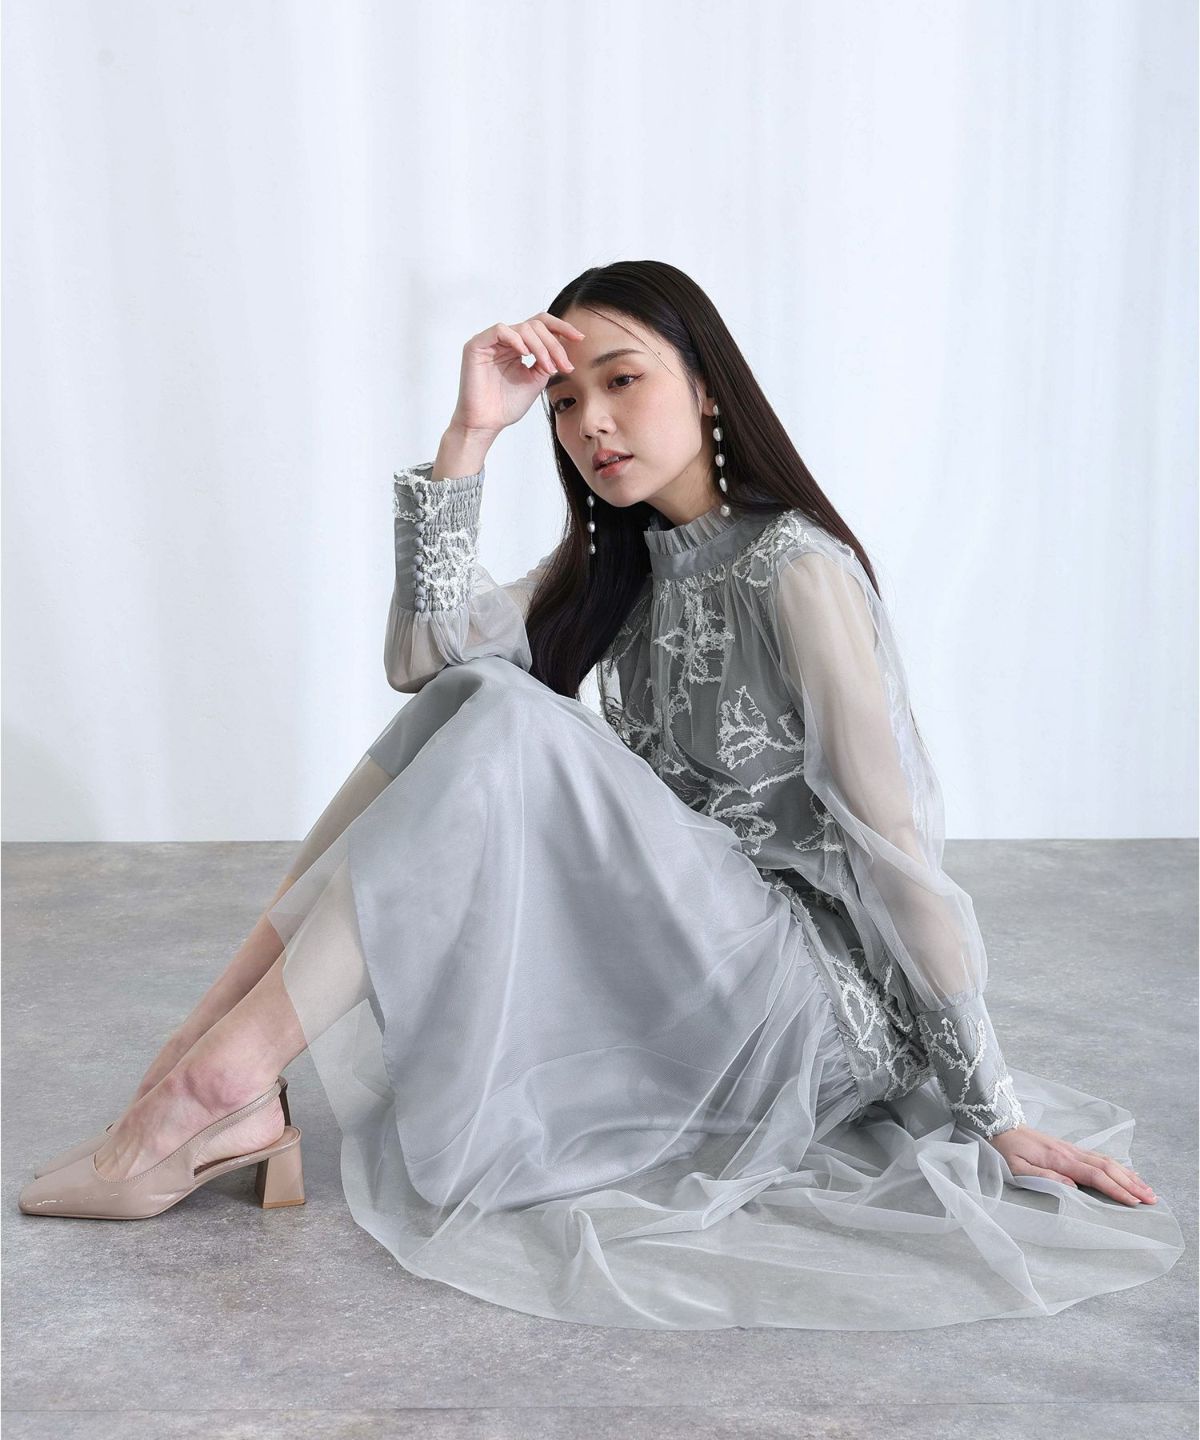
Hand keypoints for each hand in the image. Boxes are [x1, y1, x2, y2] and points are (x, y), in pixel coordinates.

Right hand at [448, 312, 585, 438]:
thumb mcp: (536, 380)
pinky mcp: (477, 345)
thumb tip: (563, 347)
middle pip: (536, 325)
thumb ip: (547, 361)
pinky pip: (500, 330)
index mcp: (518, 346)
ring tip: (548, 367)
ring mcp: (490, 341)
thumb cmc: (507, 405)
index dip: (562, 328)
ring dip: (541, 347)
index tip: (580, 338)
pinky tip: (525, 355)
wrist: (487, 423)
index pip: (541, 326)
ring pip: (523, 328)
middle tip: (564, 365)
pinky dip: (517, 340)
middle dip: (554, 344)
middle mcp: (504, 340)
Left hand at [988, 1123, 1157, 1206]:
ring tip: (1147, 1189)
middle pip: (1108, 1168)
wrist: (1000, 1125)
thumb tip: (1072, 1187)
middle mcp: (1070, 1152)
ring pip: (1107, 1161)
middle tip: (1152, 1199)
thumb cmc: (1007, 1151)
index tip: (1134, 1203)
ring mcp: (1072, 1148)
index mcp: (1060, 1159)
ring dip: (1129, 1176)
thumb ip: (1045, 1177)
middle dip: (1132, 1184)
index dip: (1116, 1190)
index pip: (1095, 1175)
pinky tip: (1127, 1173)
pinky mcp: (1070, 1148)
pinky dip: (1118, 1166)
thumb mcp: (1018, 1168)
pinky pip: (1099, 1157)